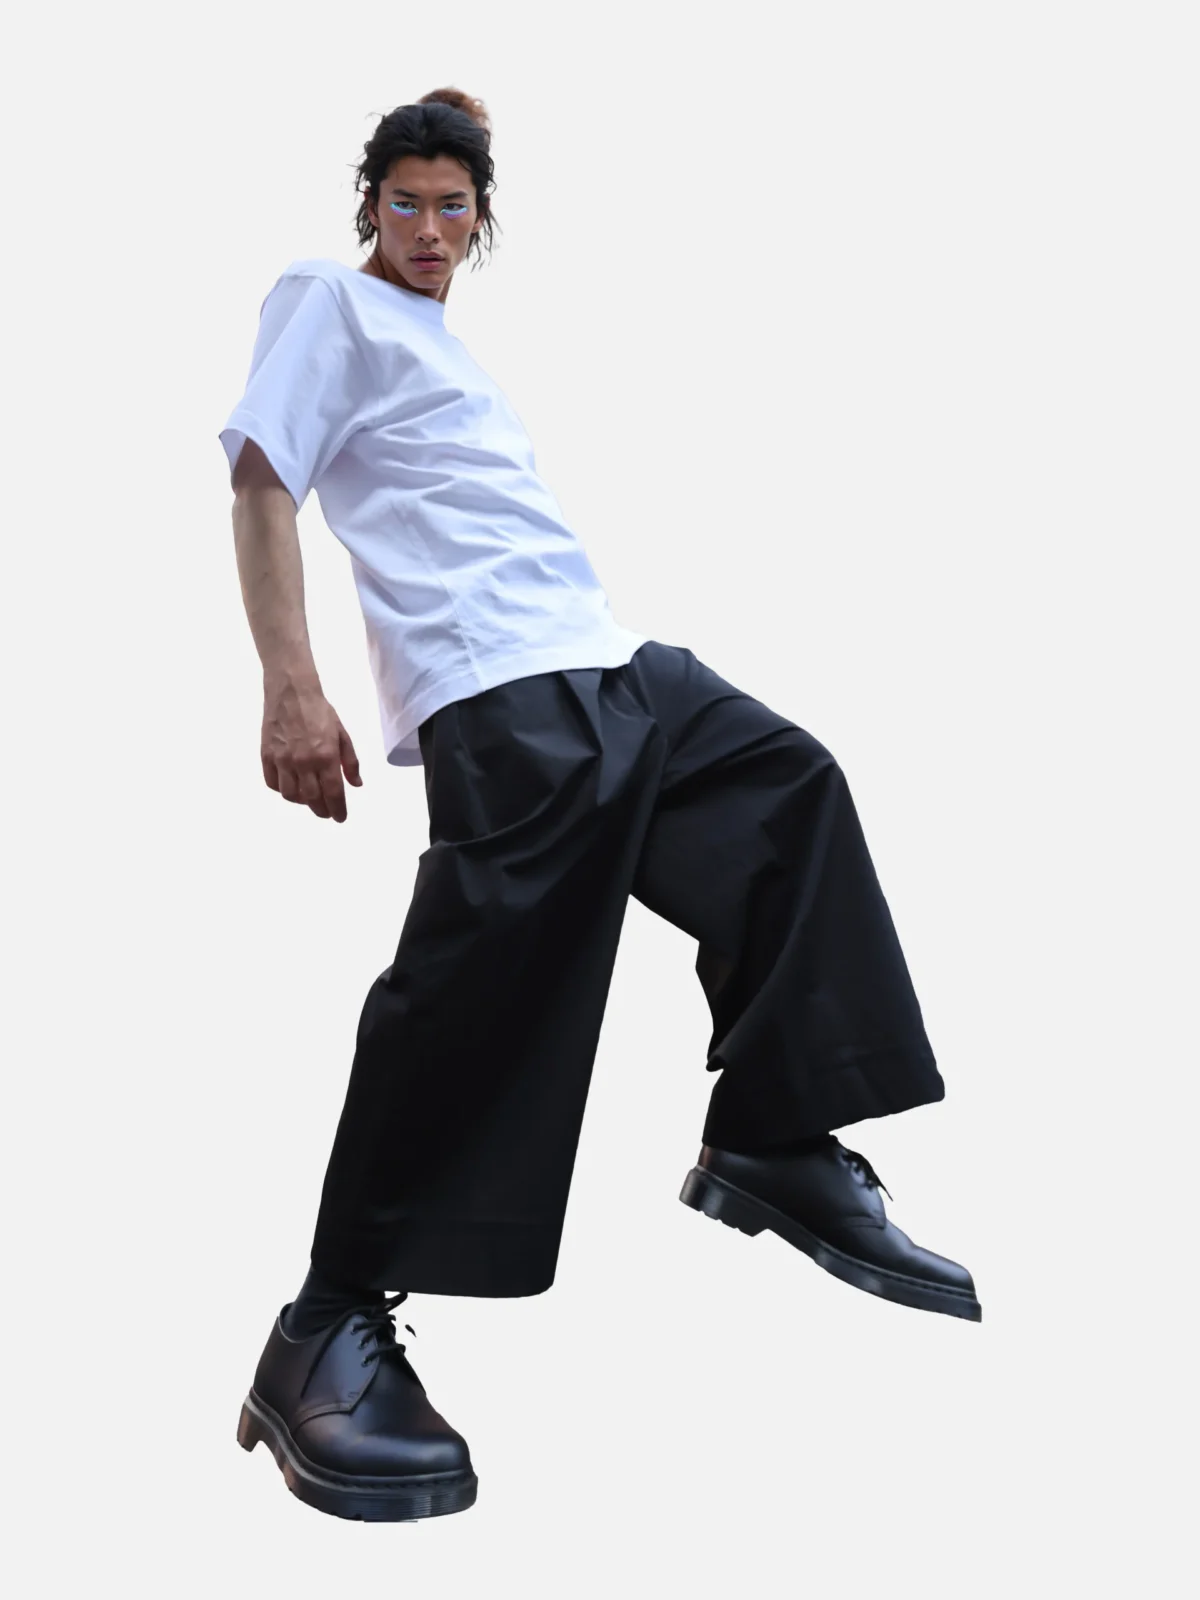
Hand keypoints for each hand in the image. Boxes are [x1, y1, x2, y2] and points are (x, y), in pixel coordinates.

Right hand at [261, 678, 362, 821]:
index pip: (333, 793)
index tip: (340, 817)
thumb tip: (357, 785)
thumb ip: (350, 762)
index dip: (337, 809)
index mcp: (326, 756)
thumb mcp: (342, 734)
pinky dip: (282, 790)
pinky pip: (272, 783)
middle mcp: (304, 762)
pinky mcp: (267, 756)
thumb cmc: (320, 712)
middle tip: (326, 812)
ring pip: (290, 795)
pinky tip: (290, 787)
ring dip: (302, 802)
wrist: (291, 692)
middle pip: (312, 798)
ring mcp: (283, 760)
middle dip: (321, 810)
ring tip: (309, 799)